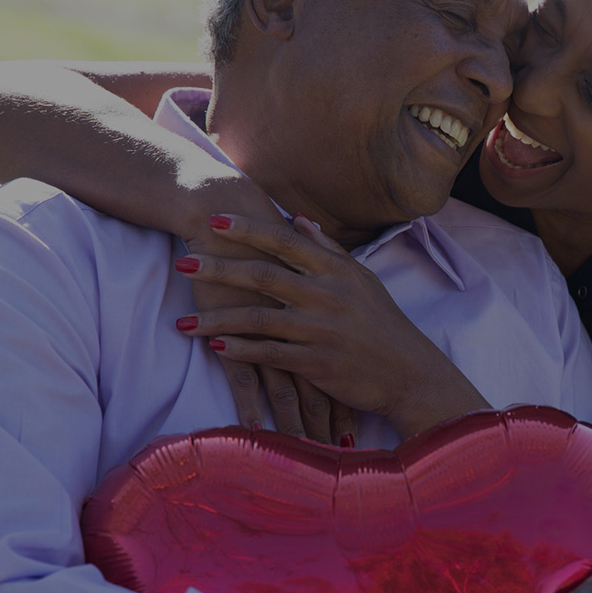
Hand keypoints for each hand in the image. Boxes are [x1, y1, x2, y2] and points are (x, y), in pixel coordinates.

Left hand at [173, 214, 488, 437]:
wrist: (409, 373)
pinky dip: (240, 351)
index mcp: (338, 271)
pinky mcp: (317, 363)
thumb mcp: (361, 281)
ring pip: (259, 318)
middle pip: (263, 276)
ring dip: (217, 319)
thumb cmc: (382, 324)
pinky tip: (215, 348)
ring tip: (182, 323)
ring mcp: (322, 330)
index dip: (247, 229)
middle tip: (183, 261)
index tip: (213, 219)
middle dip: (219, 268)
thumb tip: (297, 219)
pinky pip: (270, 354)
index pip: (285, 242)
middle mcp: (328, 296)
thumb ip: (327, 250)